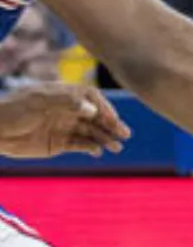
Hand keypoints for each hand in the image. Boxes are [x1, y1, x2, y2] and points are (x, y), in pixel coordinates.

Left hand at [0, 84, 130, 158]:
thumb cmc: (14, 111)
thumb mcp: (38, 101)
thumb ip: (66, 102)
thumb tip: (91, 107)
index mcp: (63, 95)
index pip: (91, 98)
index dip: (104, 107)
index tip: (111, 118)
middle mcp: (67, 110)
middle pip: (95, 116)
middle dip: (111, 124)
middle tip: (124, 134)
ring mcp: (64, 127)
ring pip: (91, 132)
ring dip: (105, 138)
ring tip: (116, 147)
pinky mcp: (59, 143)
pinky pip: (81, 145)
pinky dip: (91, 147)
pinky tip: (98, 151)